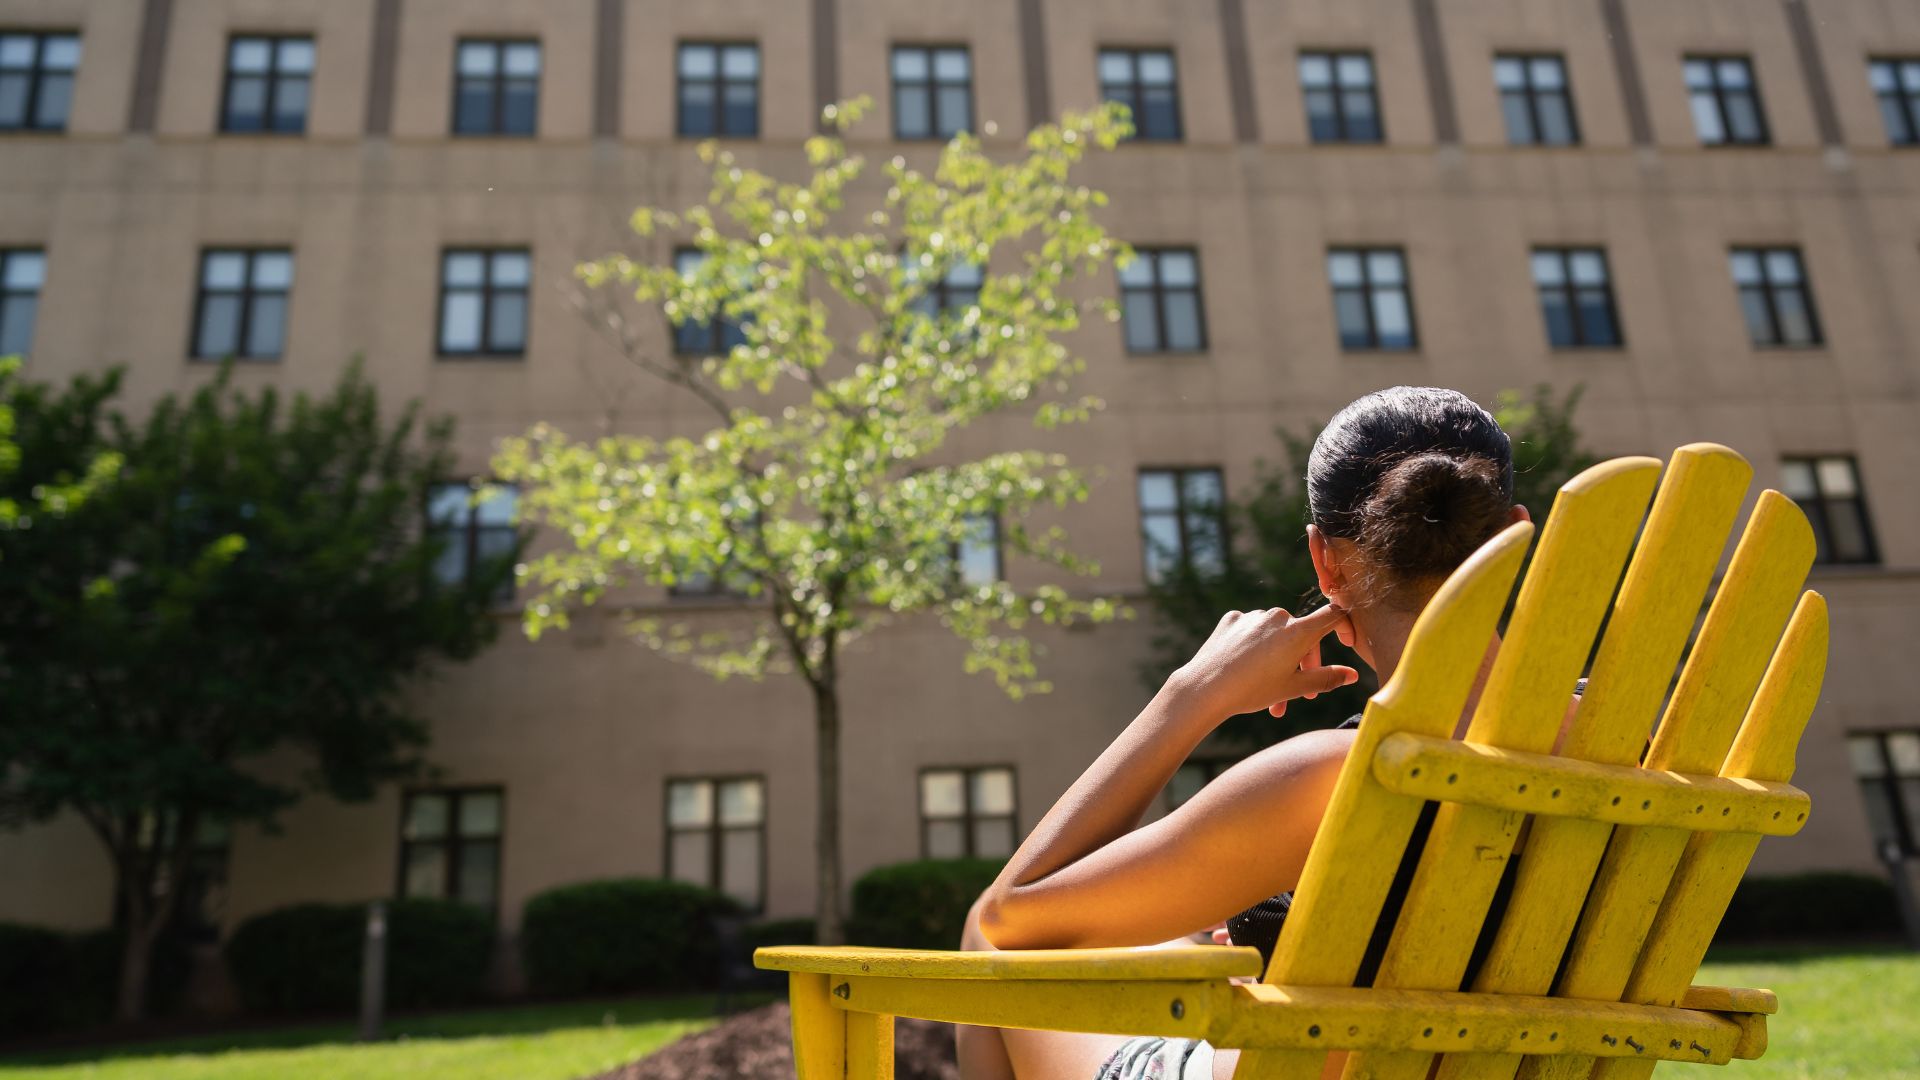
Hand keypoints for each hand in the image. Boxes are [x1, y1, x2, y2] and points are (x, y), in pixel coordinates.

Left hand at [1174, 605, 1357, 720]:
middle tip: (1303, 696)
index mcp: (1298, 631)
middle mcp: (1277, 616)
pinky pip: (1252, 630)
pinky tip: (1246, 668)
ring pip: (1276, 636)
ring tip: (1269, 693)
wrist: (1206, 688)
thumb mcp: (1294, 688)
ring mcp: (1253, 616)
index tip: (1346, 641)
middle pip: (1302, 634)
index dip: (1344, 626)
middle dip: (1304, 664)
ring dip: (1279, 660)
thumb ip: (1326, 678)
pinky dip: (1255, 647)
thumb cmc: (1253, 691)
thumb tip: (1352, 675)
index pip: (1332, 616)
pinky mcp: (1232, 619)